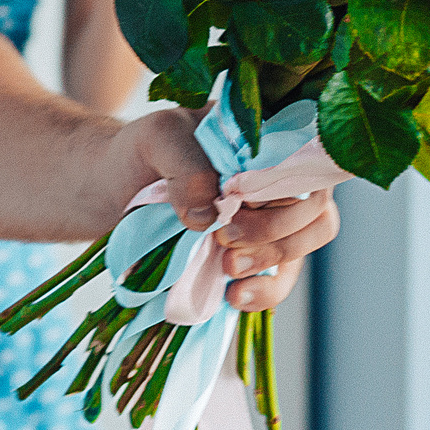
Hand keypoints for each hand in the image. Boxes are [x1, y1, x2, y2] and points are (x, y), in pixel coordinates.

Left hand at [107, 108, 340, 310]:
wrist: (115, 188)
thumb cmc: (143, 153)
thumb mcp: (157, 139)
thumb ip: (186, 164)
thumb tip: (210, 216)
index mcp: (265, 133)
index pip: (306, 155)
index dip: (284, 182)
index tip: (238, 198)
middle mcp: (282, 171)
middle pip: (314, 202)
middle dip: (275, 227)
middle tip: (226, 237)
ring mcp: (275, 213)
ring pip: (309, 237)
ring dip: (273, 258)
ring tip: (228, 266)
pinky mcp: (260, 251)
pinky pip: (283, 276)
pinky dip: (266, 290)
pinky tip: (234, 296)